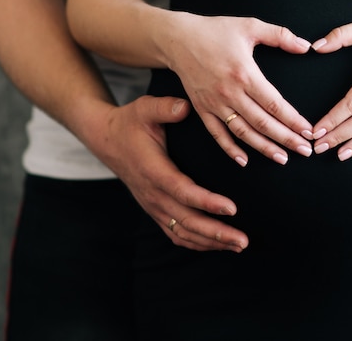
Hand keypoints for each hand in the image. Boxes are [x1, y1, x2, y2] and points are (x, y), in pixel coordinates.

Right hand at [84, 95, 248, 251]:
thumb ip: (165, 107)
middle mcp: (153, 193)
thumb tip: (185, 107)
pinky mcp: (155, 210)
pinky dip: (197, 243)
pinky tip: (218, 244)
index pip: (183, 191)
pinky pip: (175, 233)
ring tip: (239, 245)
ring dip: (211, 242)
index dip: (207, 202)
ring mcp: (153, 205)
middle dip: (217, 233)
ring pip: (182, 233)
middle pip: (186, 221)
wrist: (107, 140)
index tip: (232, 208)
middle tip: (244, 240)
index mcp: (154, 170)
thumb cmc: (131, 122)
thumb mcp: (145, 108)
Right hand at [164, 13, 313, 165]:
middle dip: (286, 139)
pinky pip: (217, 134)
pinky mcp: (202, 109)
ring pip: (243, 132)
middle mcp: (230, 93)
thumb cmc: (215, 31)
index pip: (274, 104)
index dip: (293, 120)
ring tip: (282, 159)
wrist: (178, 39)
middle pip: (262, 123)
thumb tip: (306, 46)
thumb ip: (280, 36)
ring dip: (264, 148)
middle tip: (305, 151)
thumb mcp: (250, 26)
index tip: (308, 131)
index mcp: (245, 74)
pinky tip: (244, 160)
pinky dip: (230, 149)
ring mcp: (215, 104)